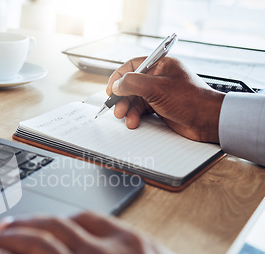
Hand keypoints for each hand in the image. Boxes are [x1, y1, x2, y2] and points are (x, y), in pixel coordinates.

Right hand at [106, 57, 224, 142]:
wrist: (209, 121)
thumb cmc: (190, 100)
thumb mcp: (156, 88)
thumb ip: (132, 83)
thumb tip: (116, 85)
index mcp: (161, 65)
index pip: (132, 66)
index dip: (118, 77)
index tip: (111, 90)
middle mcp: (159, 77)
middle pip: (131, 85)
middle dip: (122, 98)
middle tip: (117, 109)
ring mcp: (160, 92)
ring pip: (135, 99)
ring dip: (128, 109)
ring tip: (126, 119)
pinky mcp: (161, 107)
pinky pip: (142, 109)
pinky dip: (136, 116)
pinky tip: (135, 122)